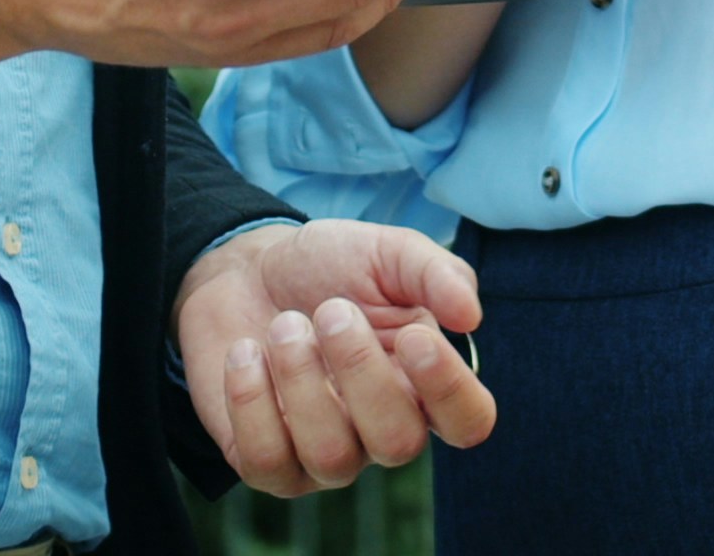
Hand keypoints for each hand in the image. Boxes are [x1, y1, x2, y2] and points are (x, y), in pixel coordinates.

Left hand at [176, 220, 496, 493]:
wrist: (243, 271)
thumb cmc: (326, 267)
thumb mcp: (385, 251)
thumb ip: (434, 272)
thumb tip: (470, 316)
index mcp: (423, 382)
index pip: (468, 421)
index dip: (449, 390)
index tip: (414, 336)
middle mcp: (381, 430)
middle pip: (398, 444)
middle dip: (360, 370)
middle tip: (329, 309)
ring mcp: (326, 455)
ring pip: (331, 458)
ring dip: (300, 380)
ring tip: (282, 326)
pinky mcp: (268, 462)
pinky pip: (267, 462)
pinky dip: (251, 400)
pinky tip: (244, 352)